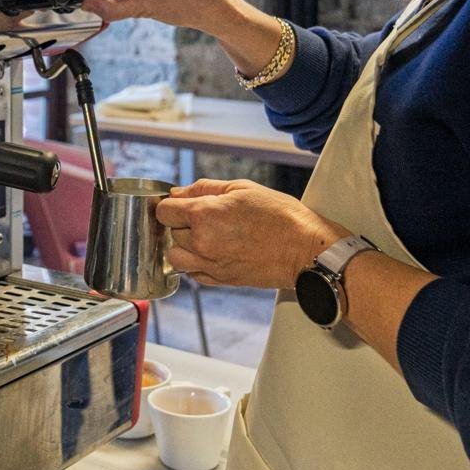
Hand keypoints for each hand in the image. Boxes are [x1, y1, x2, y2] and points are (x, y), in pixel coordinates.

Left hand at [156, 178, 349, 288]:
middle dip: (181, 224)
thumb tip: (177, 193)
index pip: (164, 211)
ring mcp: (211, 265)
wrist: (306, 249)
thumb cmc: (280, 216)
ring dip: (184, 246)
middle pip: (170, 233)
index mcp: (204, 215)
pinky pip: (194, 274)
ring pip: (177, 257)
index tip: (180, 204)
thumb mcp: (242, 188)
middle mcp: (202, 243)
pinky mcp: (221, 281)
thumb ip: (203, 189)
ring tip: (205, 237)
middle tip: (204, 217)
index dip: (171, 205)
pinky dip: (197, 264)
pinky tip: (215, 252)